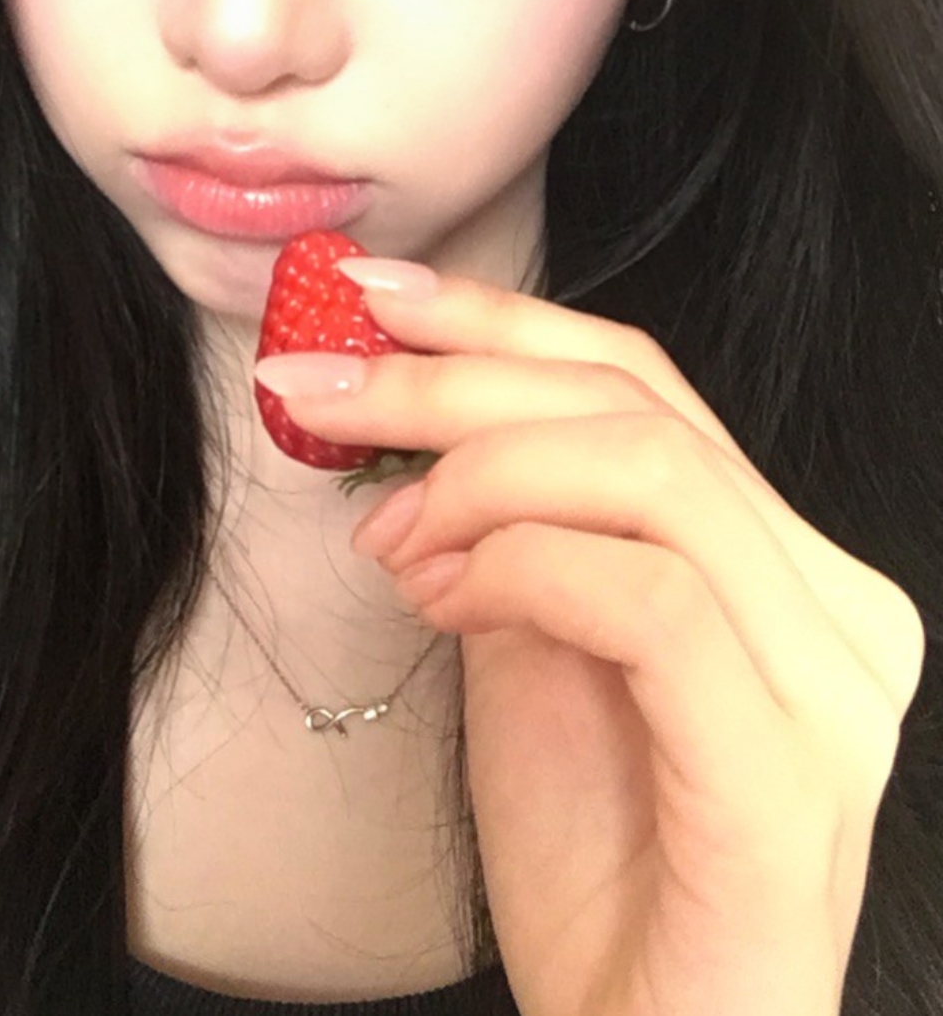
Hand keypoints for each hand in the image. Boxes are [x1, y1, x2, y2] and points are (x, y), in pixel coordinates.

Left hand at [253, 267, 925, 1015]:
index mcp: (785, 565)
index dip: (501, 321)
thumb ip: (516, 529)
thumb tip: (419, 417)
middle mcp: (836, 607)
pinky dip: (520, 565)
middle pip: (640, 410)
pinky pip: (650, 597)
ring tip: (386, 534)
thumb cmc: (595, 864)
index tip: (372, 297)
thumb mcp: (537, 652)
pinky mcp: (786, 771)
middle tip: (323, 389)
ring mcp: (830, 689)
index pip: (646, 384)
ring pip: (651, 474)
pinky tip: (443, 596)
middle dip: (453, 381)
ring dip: (478, 476)